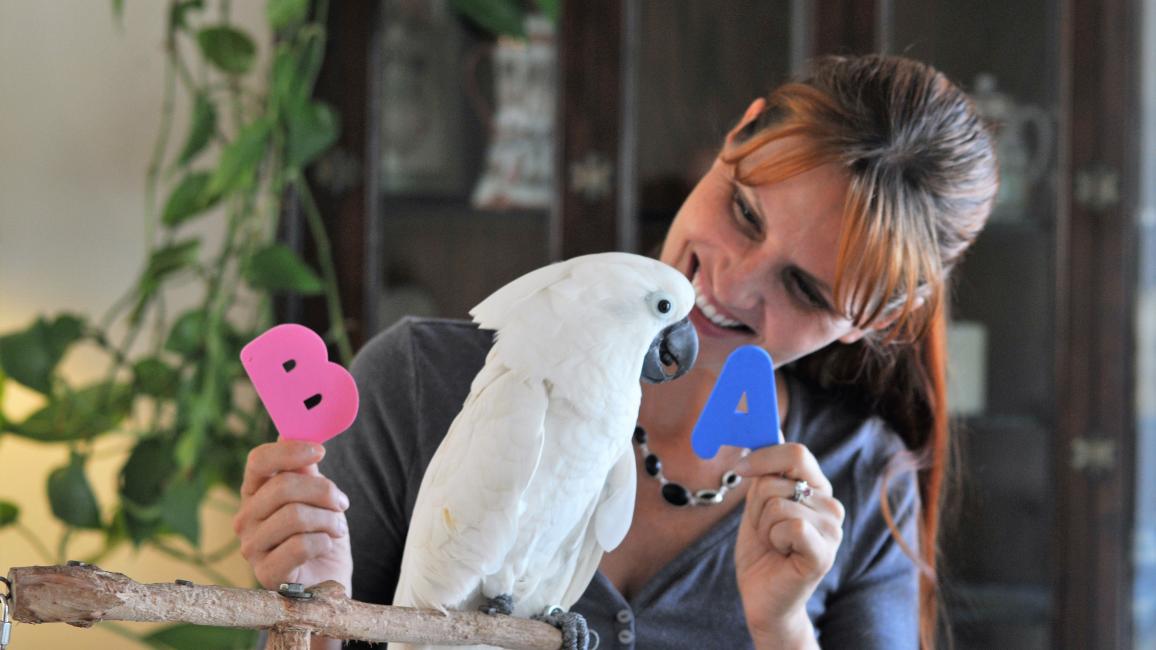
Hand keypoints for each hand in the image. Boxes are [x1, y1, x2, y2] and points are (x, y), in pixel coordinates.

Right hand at [233, 440, 353, 594]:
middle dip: (324, 492)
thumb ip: (306, 468)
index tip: (320, 451)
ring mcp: (251, 547)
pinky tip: (326, 547)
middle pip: (283, 486)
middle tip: (342, 503)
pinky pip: (301, 545)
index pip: (258, 461)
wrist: (329, 580)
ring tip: (337, 529)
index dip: (290, 451)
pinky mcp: (265, 574)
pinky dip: (324, 542)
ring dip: (329, 520)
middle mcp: (246, 518)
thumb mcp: (318, 497)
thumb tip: (294, 430)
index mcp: (255, 493)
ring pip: (295, 516)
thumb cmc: (321, 534)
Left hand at [733, 443, 844, 646]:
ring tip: (774, 544)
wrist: (762, 596)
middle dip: (757, 504)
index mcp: (817, 488)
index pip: (796, 452)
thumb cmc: (761, 550)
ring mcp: (832, 529)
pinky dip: (774, 539)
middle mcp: (831, 505)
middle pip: (779, 479)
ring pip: (778, 504)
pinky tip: (781, 554)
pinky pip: (791, 525)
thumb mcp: (758, 504)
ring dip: (763, 526)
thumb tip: (764, 434)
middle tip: (764, 528)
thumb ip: (765, 472)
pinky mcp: (825, 552)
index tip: (739, 468)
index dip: (763, 456)